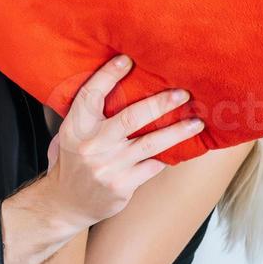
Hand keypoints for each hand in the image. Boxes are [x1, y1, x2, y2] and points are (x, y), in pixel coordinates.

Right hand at [40, 55, 203, 228]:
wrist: (65, 204)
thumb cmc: (74, 161)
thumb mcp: (70, 135)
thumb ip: (89, 114)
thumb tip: (117, 81)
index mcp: (76, 128)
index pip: (91, 95)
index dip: (108, 75)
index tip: (127, 59)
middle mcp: (91, 146)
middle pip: (129, 118)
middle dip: (159, 104)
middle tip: (182, 93)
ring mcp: (107, 167)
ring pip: (149, 144)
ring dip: (176, 132)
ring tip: (197, 122)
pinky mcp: (121, 186)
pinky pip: (152, 166)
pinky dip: (168, 156)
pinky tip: (185, 147)